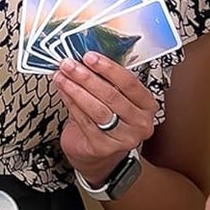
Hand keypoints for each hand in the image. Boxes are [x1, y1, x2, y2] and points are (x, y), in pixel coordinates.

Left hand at [54, 53, 155, 179]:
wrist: (98, 152)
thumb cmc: (108, 118)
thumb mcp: (114, 97)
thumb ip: (106, 79)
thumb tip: (86, 57)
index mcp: (147, 105)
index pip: (130, 83)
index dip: (108, 68)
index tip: (89, 57)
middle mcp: (140, 123)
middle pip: (112, 96)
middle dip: (87, 77)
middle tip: (70, 65)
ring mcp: (123, 138)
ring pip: (98, 109)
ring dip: (76, 90)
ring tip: (62, 77)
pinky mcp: (103, 147)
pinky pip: (84, 121)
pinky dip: (71, 104)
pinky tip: (63, 92)